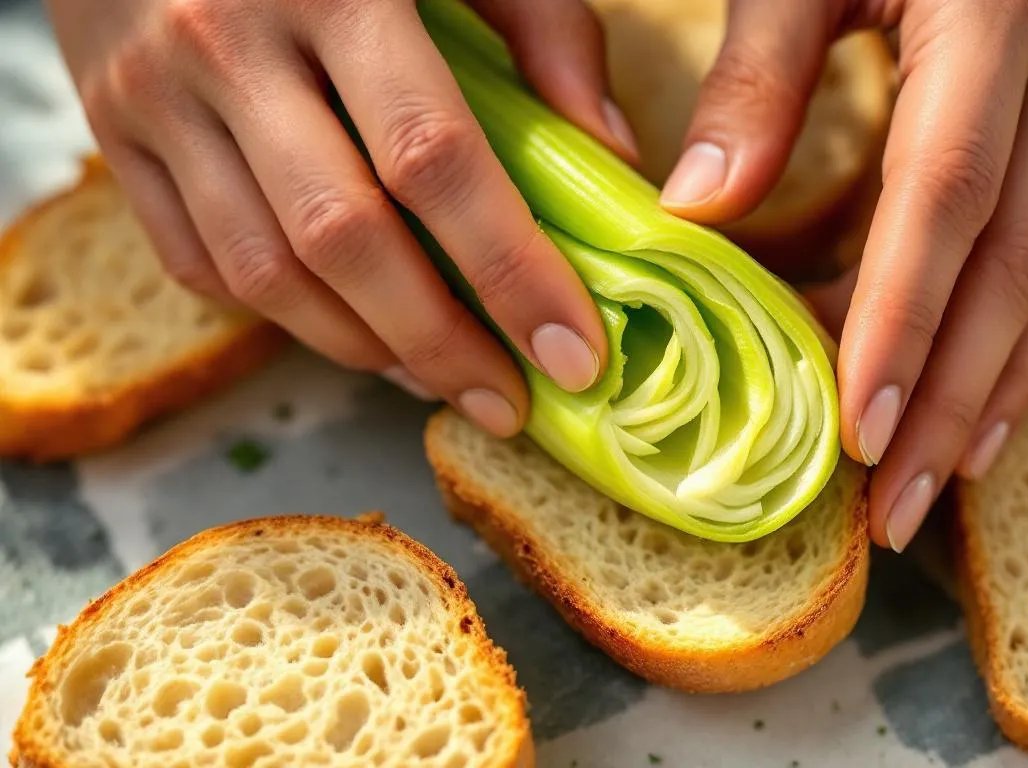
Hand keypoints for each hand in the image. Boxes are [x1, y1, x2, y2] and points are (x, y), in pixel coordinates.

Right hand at [47, 0, 641, 436]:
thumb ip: (541, 27)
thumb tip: (609, 154)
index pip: (433, 158)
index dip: (510, 269)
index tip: (572, 352)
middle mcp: (230, 44)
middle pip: (341, 238)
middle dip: (439, 342)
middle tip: (509, 401)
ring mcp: (156, 95)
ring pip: (263, 270)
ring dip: (364, 349)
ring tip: (441, 379)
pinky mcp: (113, 134)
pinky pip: (198, 263)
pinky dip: (284, 319)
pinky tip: (357, 335)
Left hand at [658, 0, 1027, 549]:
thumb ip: (756, 77)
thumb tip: (698, 215)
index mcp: (993, 13)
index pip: (947, 196)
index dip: (901, 321)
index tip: (856, 433)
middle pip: (1020, 259)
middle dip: (954, 395)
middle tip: (890, 506)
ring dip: (999, 388)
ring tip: (937, 483)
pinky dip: (1027, 337)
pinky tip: (982, 403)